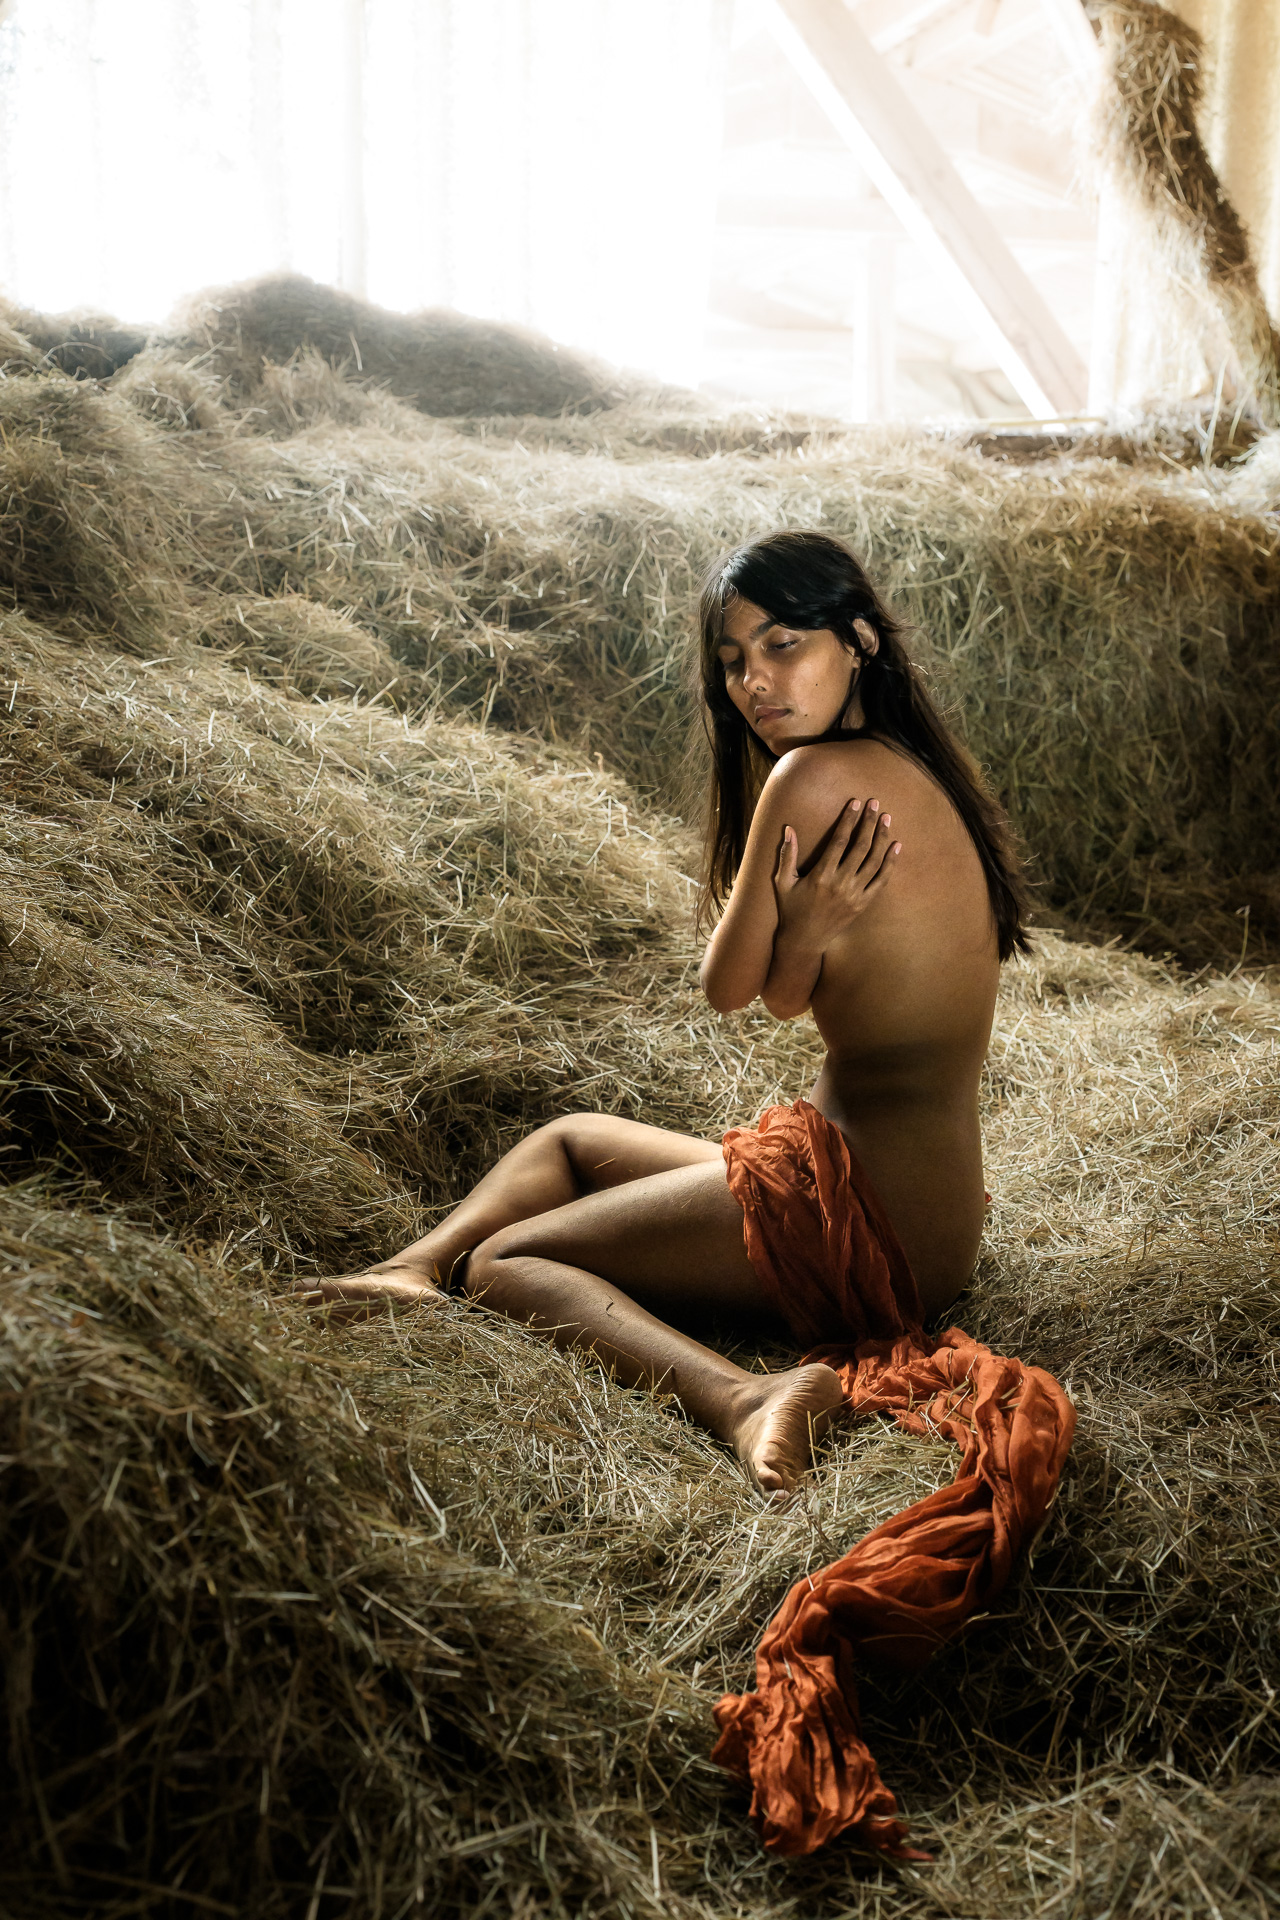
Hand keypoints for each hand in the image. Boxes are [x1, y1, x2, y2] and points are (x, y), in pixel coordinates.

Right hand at [773, 799, 898, 951]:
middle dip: (868, 823)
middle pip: (860, 847)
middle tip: (875, 804)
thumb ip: (786, 855)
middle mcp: (840, 884)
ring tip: (886, 819)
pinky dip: (890, 863)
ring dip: (881, 838)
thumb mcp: (783, 882)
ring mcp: (854, 895)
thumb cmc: (791, 909)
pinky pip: (881, 881)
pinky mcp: (863, 904)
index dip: (848, 820)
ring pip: (873, 861)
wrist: (805, 940)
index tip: (856, 803)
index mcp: (820, 876)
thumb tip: (788, 829)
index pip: (839, 841)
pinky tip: (895, 846)